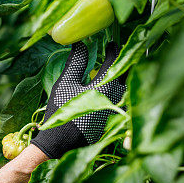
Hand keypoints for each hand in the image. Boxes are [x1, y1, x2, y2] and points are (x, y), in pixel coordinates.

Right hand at [30, 41, 124, 158]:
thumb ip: (75, 62)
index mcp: (102, 88)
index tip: (111, 43)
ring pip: (125, 89)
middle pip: (125, 76)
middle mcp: (114, 99)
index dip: (113, 51)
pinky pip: (121, 100)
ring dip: (121, 76)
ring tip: (114, 67)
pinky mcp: (113, 120)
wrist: (58, 140)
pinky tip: (110, 87)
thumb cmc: (60, 109)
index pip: (113, 64)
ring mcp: (116, 111)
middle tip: (115, 52)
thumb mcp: (65, 83)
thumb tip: (80, 42)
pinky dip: (118, 90)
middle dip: (121, 62)